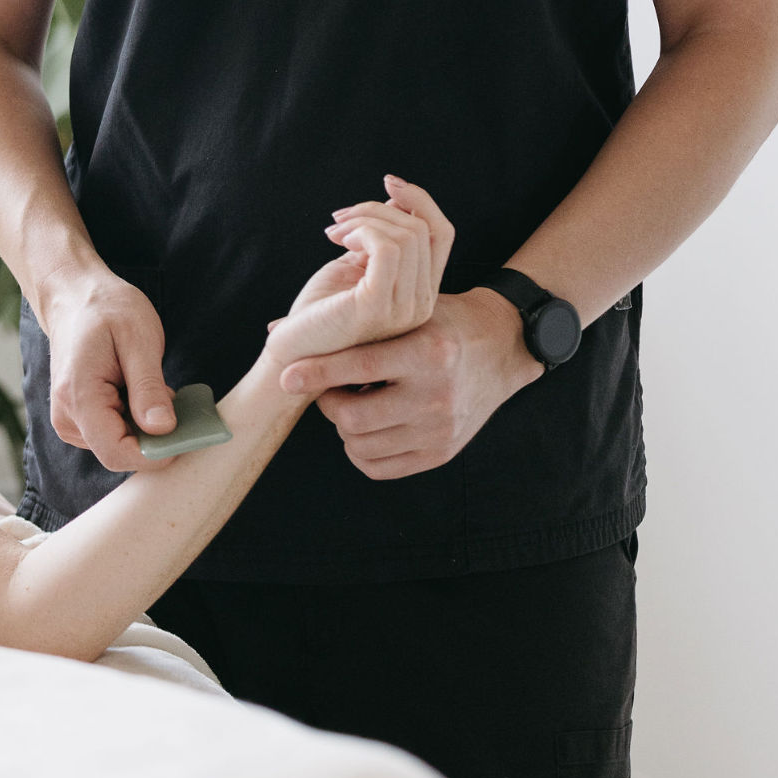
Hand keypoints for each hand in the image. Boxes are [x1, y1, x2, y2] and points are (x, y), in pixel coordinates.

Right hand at [41, 267, 174, 473]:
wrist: (75, 297)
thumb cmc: (107, 309)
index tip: (185, 434)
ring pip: (118, 446)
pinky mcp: (77, 420)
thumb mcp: (138, 339)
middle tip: (176, 402)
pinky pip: (113, 434)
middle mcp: (67, 416)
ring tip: (151, 386)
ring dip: (144, 427)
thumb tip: (164, 430)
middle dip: (153, 438)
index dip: (155, 453)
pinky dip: (134, 420)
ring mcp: (69, 420)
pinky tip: (137, 391)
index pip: (116, 452)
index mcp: (79, 396)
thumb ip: (148, 387)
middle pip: (118, 453)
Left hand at [260, 177, 454, 375]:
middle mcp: (421, 304)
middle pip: (422, 228)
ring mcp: (404, 309)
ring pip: (407, 234)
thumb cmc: (318, 312)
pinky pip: (388, 248)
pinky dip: (363, 231)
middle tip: (339, 220)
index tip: (388, 183)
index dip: (420, 200)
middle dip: (377, 208)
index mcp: (419, 293)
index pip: (442, 234)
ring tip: (334, 233)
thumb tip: (395, 200)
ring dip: (365, 219)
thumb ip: (380, 242)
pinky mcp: (378, 307)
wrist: (291, 353)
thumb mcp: (356, 267)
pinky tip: (338, 242)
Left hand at [279, 280, 540, 481]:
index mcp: (428, 352)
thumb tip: (275, 328)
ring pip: (361, 445)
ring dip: (344, 426)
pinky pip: (379, 467)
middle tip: (330, 389)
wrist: (502, 348)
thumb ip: (351, 319)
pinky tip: (366, 426)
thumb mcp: (408, 310)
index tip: (287, 376)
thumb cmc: (445, 322)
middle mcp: (436, 395)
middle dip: (329, 403)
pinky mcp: (441, 454)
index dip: (317, 373)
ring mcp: (440, 430)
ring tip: (352, 403)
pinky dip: (360, 450)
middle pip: (354, 417)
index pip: (359, 366)